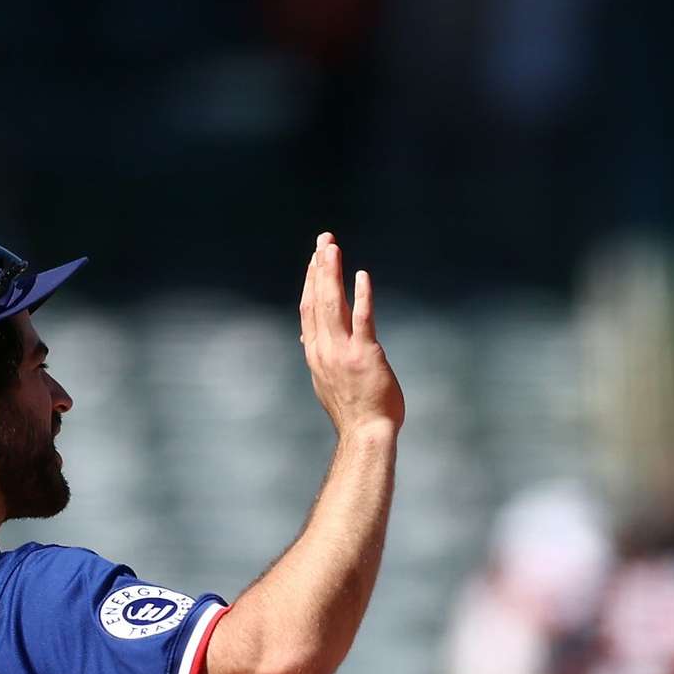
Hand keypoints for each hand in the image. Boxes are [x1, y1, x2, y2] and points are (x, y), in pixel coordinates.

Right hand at [297, 231, 402, 435]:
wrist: (366, 434)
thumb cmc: (353, 411)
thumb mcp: (326, 380)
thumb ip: (319, 355)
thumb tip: (307, 338)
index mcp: (315, 353)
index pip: (308, 308)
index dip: (311, 281)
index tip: (315, 259)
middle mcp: (324, 348)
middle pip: (317, 299)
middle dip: (319, 267)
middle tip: (324, 240)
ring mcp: (343, 351)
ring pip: (333, 304)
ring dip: (332, 273)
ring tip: (332, 248)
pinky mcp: (366, 355)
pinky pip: (363, 319)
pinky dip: (361, 296)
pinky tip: (362, 276)